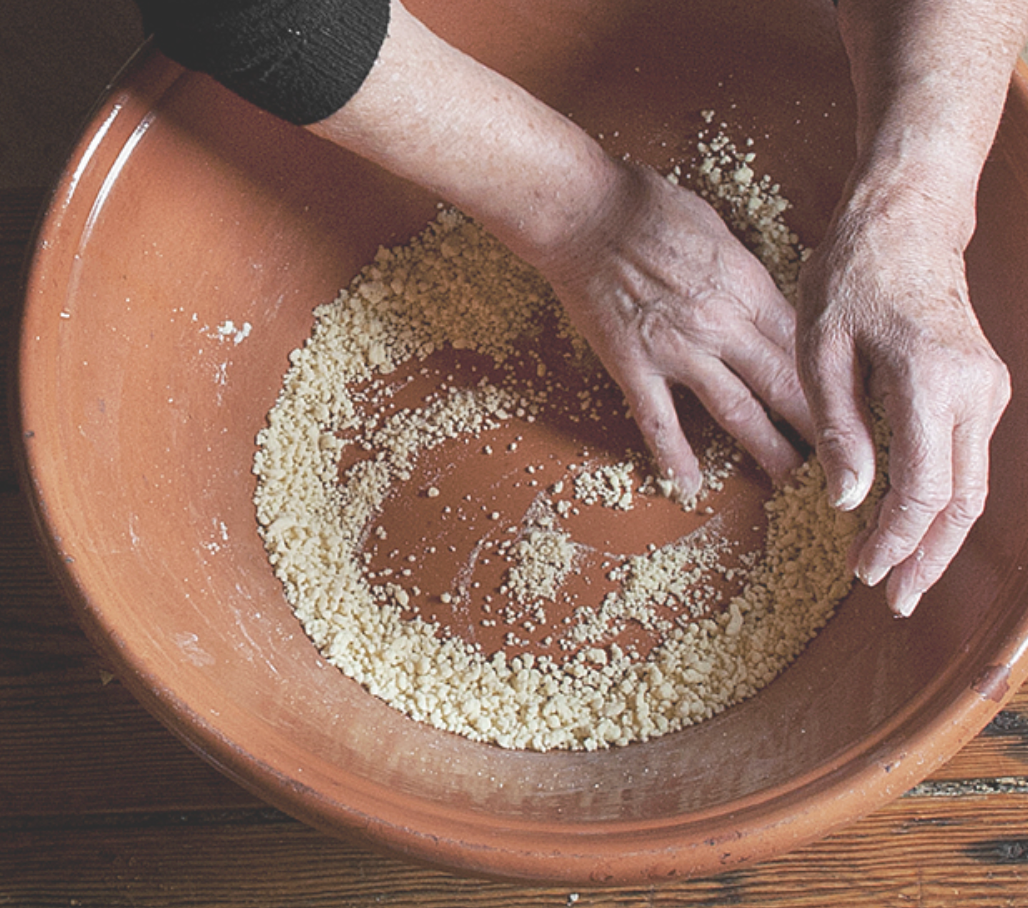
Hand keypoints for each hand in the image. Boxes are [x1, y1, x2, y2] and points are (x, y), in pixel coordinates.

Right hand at [539, 164, 813, 498]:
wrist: (585, 213)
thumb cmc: (649, 210)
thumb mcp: (719, 233)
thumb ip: (746, 278)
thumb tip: (767, 307)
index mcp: (747, 289)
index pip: (804, 346)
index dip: (834, 380)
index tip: (853, 404)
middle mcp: (721, 326)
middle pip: (784, 385)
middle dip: (817, 426)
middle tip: (842, 457)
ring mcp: (677, 350)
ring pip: (735, 410)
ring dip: (767, 447)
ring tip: (789, 480)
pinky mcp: (633, 366)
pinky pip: (659, 420)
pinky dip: (675, 456)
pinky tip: (690, 485)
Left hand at [797, 188, 1010, 616]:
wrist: (904, 221)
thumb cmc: (850, 276)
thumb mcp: (821, 347)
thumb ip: (838, 426)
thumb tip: (849, 500)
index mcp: (929, 381)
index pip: (922, 491)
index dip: (893, 542)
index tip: (861, 572)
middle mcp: (975, 392)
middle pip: (961, 503)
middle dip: (927, 559)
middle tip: (895, 602)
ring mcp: (987, 391)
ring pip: (972, 488)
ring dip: (938, 538)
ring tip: (903, 577)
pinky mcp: (982, 389)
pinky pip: (965, 462)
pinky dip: (939, 502)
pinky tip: (906, 523)